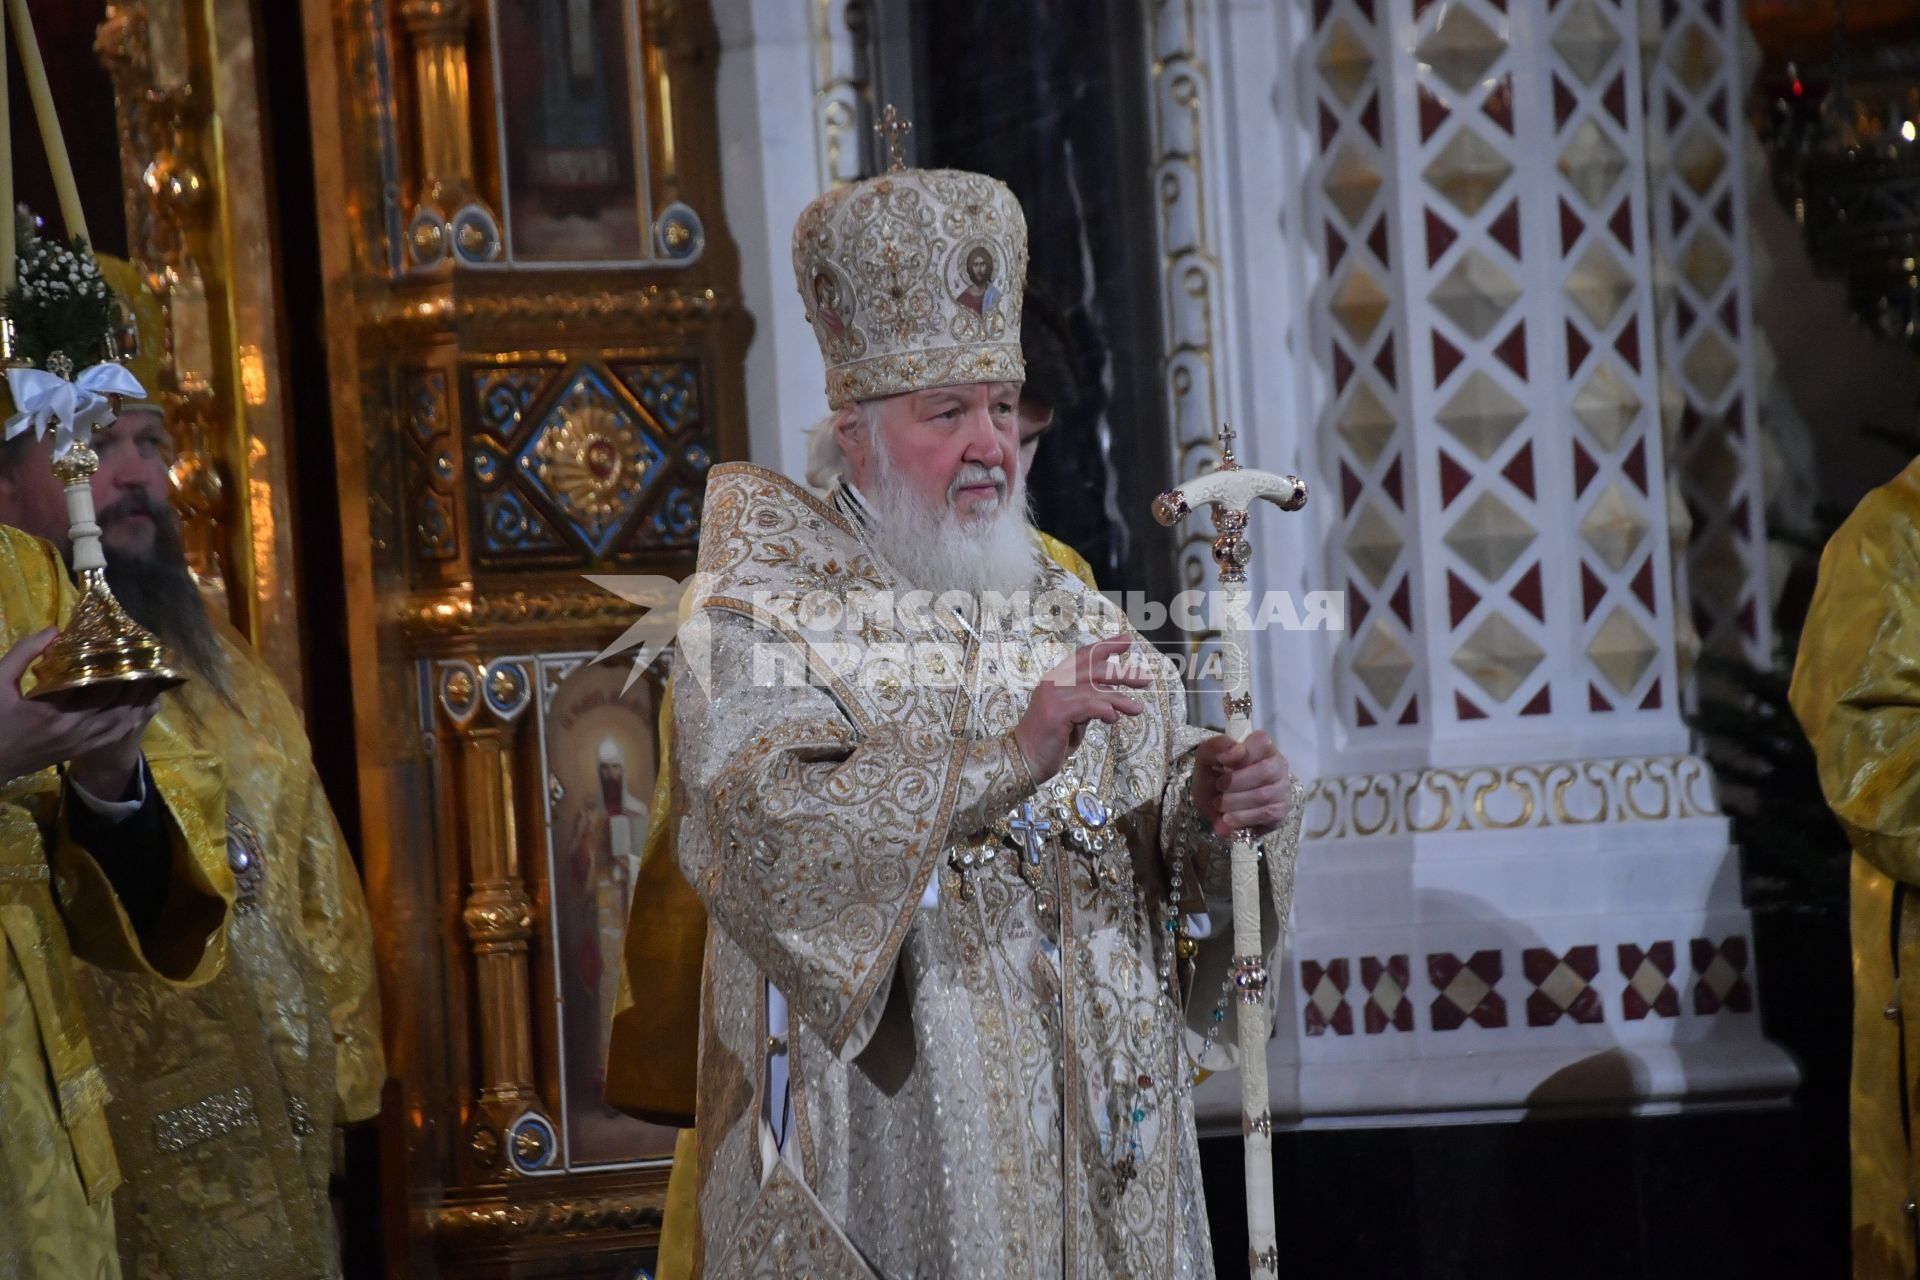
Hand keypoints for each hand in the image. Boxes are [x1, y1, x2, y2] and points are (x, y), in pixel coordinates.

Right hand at [0, 627, 157, 794]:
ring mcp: (79, 742)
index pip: (92, 681)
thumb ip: (23, 654)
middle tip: (143, 657)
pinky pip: (116, 734)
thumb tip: (55, 630)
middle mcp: (72, 727)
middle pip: (115, 699)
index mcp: (50, 708)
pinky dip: (134, 718)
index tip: (122, 644)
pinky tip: (142, 704)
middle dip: (133, 677)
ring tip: (152, 677)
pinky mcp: (81, 750)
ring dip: (139, 698)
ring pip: (123, 719)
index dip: (111, 662)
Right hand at [1013, 636, 1151, 782]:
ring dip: (1120, 699)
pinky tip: (1114, 718)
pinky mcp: (1057, 712)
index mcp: (1056, 680)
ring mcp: (1054, 696)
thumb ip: (1087, 705)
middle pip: (1093, 667)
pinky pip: (1089, 704)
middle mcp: (1054, 682)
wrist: (1024, 760)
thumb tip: (1109, 700)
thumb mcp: (1073, 719)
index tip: (1127, 641)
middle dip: (1122, 672)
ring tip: (1137, 709)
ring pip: (1095, 688)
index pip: (1083, 656)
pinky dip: (1106, 709)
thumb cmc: (1049, 742)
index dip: (1106, 646)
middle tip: (1145, 679)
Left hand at [1191, 731, 1293, 837]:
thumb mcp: (1206, 759)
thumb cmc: (1214, 777)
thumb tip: (1237, 749)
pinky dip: (1242, 818)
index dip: (1243, 754)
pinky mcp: (1280, 811)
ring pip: (1263, 795)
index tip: (1222, 764)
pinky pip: (1265, 814)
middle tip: (1218, 788)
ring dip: (1235, 802)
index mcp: (1261, 746)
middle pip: (1264, 771)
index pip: (1262, 742)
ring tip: (1219, 805)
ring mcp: (1282, 788)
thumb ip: (1217, 747)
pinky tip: (1228, 819)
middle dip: (1235, 783)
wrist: (1213, 807)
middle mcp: (1278, 765)